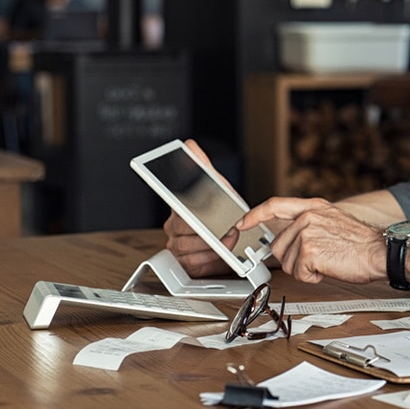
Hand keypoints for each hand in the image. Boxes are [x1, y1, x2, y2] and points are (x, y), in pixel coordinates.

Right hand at [162, 139, 241, 276]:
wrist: (235, 234)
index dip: (182, 208)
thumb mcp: (217, 185)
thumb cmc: (223, 210)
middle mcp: (174, 227)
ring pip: (187, 247)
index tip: (191, 212)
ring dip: (211, 244)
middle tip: (227, 227)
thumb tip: (189, 145)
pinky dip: (209, 258)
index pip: (173, 205)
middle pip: (183, 228)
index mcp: (178, 207)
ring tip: (228, 238)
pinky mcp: (185, 263)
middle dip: (207, 228)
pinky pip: (192, 262)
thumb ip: (203, 166)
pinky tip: (220, 252)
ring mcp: (177, 245)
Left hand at [237, 197, 384, 283]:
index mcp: (313, 207)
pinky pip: (298, 273)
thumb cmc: (361, 243)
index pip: (274, 205)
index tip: (242, 224)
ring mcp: (307, 233)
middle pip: (278, 245)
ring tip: (328, 261)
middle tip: (318, 259)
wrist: (380, 251)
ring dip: (305, 269)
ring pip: (288, 262)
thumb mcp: (332, 222)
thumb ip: (308, 224)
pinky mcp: (308, 251)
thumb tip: (287, 239)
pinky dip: (313, 277)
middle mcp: (307, 217)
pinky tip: (329, 268)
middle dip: (293, 259)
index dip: (254, 215)